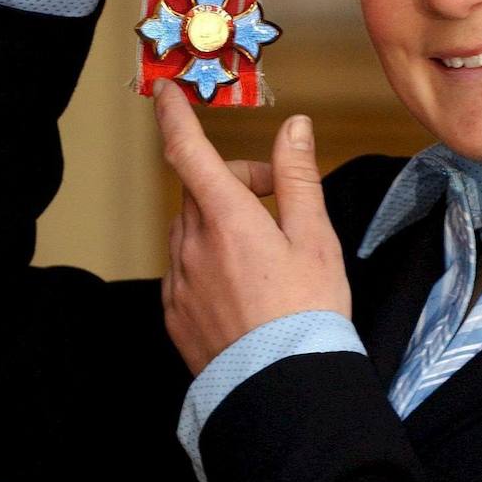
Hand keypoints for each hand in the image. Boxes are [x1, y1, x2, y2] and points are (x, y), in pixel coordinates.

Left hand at [155, 80, 351, 376]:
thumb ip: (298, 178)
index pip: (188, 152)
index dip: (175, 117)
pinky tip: (242, 287)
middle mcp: (192, 246)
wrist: (283, 388)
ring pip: (189, 229)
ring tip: (263, 253)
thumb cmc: (307, 313)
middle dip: (232, 183)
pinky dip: (206, 262)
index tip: (166, 93)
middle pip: (199, 191)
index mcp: (228, 220)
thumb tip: (294, 127)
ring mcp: (178, 282)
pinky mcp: (174, 314)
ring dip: (217, 223)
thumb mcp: (316, 239)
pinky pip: (183, 269)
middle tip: (275, 203)